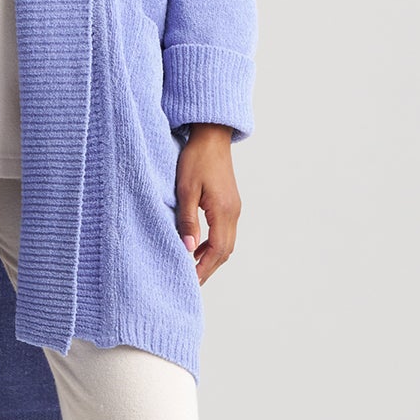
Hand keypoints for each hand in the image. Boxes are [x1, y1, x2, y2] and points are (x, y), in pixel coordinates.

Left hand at [174, 123, 240, 285]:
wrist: (211, 136)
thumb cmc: (196, 158)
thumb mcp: (186, 189)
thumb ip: (187, 220)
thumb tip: (187, 249)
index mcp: (223, 211)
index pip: (217, 250)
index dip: (204, 269)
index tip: (190, 282)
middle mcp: (233, 212)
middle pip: (225, 251)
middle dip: (209, 269)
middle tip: (192, 283)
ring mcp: (234, 208)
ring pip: (226, 243)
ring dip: (211, 258)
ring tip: (193, 269)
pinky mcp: (230, 203)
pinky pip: (225, 232)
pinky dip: (213, 245)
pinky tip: (198, 247)